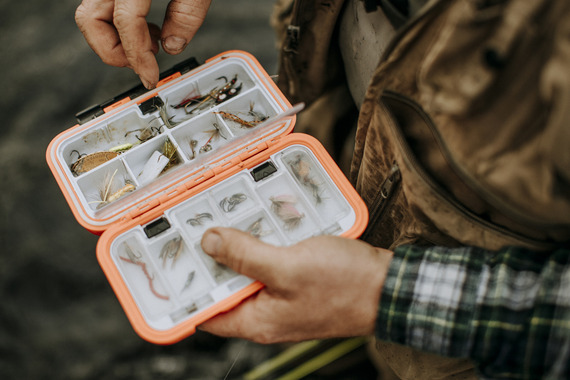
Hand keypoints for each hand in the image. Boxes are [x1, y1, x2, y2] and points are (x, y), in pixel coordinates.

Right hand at [75, 0, 211, 88]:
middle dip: (113, 52)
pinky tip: (147, 28)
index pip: (125, 24)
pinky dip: (118, 26)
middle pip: (90, 21)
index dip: (138, 56)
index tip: (150, 78)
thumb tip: (172, 46)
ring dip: (114, 40)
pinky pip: (103, 8)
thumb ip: (187, 13)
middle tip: (143, 63)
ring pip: (91, 16)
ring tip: (150, 43)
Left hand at [198, 227, 392, 342]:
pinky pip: (270, 264)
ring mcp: (282, 298)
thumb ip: (245, 256)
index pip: (206, 312)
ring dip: (239, 248)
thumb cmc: (345, 285)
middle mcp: (266, 313)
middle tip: (197, 228)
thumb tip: (209, 243)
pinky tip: (261, 224)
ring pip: (248, 272)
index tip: (170, 263)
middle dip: (211, 259)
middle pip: (225, 287)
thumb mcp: (288, 267)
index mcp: (257, 321)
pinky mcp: (297, 283)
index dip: (185, 289)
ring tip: (225, 219)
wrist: (389, 288)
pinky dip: (263, 245)